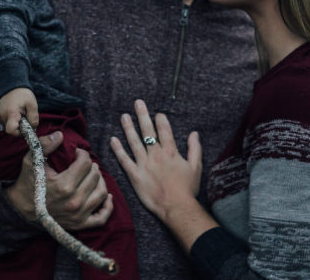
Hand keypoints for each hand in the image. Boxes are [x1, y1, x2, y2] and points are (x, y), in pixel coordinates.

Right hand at [0, 88, 38, 135]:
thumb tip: (33, 129)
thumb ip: (34, 117)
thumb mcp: (32, 104)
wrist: (11, 84)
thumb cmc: (22, 94)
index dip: (19, 133)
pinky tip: (13, 111)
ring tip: (19, 112)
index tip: (25, 127)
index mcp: (11, 112)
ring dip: (15, 122)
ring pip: (8, 125)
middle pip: (11, 129)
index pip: (11, 131)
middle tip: (24, 116)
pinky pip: (5, 121)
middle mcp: (2, 115)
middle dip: (19, 126)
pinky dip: (10, 119)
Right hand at [5, 131, 112, 229]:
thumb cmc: (28, 181)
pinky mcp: (79, 224)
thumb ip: (45, 145)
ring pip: (102, 193)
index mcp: (64, 185)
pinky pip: (101, 218)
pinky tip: (106, 196)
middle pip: (95, 176)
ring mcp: (78, 215)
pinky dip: (107, 207)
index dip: (83, 154)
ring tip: (92, 174)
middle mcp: (74, 202)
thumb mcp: (32, 160)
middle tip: (83, 163)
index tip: (77, 153)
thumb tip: (60, 135)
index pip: (85, 163)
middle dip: (91, 166)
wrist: (22, 207)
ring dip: (100, 180)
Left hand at [110, 99, 201, 222]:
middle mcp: (156, 155)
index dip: (160, 120)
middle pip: (147, 131)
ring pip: (134, 142)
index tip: (157, 113)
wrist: (176, 207)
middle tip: (137, 103)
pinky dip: (118, 149)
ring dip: (129, 128)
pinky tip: (113, 139)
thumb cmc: (187, 189)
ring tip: (124, 116)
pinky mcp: (135, 175)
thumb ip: (195, 149)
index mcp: (171, 152)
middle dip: (143, 115)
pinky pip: (124, 160)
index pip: (164, 131)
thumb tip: (194, 133)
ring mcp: (144, 164)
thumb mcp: (196, 167)